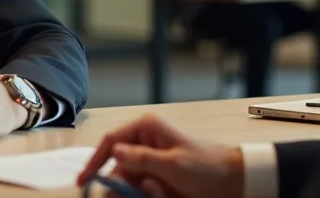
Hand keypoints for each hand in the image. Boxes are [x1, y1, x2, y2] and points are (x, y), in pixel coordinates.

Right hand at [78, 114, 244, 197]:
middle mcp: (146, 142)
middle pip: (117, 167)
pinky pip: (141, 189)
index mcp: (147, 128)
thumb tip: (114, 152)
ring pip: (129, 182)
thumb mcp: (173, 164)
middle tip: (139, 195)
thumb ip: (142, 158)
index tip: (84, 183)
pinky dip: (148, 195)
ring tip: (162, 195)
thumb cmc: (208, 167)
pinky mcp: (158, 176)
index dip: (93, 162)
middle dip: (124, 186)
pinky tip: (163, 196)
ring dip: (139, 193)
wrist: (235, 181)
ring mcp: (152, 160)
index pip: (110, 142)